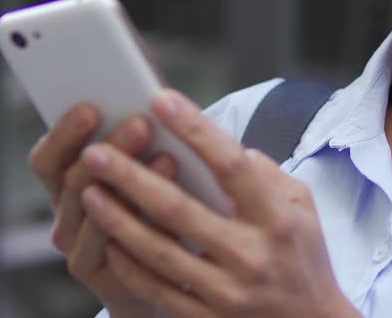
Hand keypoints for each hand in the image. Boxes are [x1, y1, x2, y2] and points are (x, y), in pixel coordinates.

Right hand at [28, 103, 175, 317]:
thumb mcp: (138, 163)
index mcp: (66, 181)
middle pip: (74, 180)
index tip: (91, 106)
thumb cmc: (152, 204)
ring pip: (95, 214)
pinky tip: (172, 202)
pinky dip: (145, 222)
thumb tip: (150, 83)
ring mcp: (80, 248)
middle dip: (110, 148)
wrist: (163, 274)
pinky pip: (119, 249)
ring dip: (130, 182)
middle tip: (141, 123)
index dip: (64, 132)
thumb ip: (135, 131)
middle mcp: (67, 214)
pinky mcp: (103, 278)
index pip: (48, 156)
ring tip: (167, 156)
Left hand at [77, 90, 359, 317]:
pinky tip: (108, 240)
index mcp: (278, 217)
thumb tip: (224, 146)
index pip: (231, 165)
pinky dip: (129, 265)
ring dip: (118, 220)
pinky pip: (157, 290)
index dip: (195, 130)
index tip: (160, 100)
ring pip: (159, 253)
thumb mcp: (303, 206)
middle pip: (180, 210)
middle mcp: (252, 255)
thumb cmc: (303, 255)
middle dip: (131, 177)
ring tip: (88, 192)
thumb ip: (266, 173)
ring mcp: (227, 292)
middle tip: (94, 151)